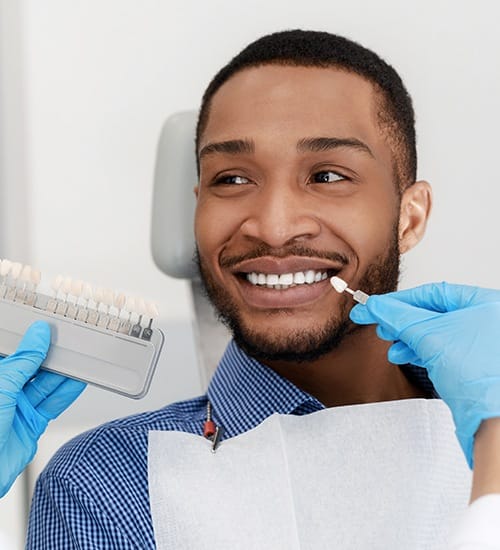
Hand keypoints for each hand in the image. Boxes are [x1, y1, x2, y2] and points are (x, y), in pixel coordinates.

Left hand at [0, 321, 85, 496]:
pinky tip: (78, 380)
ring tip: (79, 358)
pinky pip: (53, 404)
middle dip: (50, 356)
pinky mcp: (32, 425)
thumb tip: (38, 335)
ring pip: (46, 385)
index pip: (13, 352)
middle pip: (32, 368)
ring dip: (63, 373)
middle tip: (69, 341)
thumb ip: (24, 361)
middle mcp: (4, 392)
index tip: (48, 327)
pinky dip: (67, 393)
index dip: (30, 340)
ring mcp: (18, 409)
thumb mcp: (1, 386)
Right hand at [349, 282, 499, 467]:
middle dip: (401, 320)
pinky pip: (439, 348)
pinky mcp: (471, 363)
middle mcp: (485, 320)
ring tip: (389, 342)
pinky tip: (402, 353)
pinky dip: (418, 350)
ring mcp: (479, 343)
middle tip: (378, 323)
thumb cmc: (477, 377)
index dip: (400, 300)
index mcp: (484, 303)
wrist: (491, 421)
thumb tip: (377, 306)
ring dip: (407, 337)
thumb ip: (398, 316)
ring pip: (434, 332)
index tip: (376, 305)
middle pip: (432, 312)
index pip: (433, 293)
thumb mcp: (428, 336)